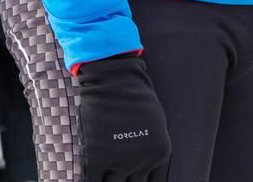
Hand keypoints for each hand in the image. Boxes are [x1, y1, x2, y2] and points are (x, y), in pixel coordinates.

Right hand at [76, 53, 172, 181]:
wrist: (115, 81)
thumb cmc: (136, 98)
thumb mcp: (157, 125)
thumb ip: (152, 152)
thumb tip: (145, 173)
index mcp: (161, 154)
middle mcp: (143, 161)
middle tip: (120, 178)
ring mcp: (119, 161)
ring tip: (107, 177)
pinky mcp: (96, 157)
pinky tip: (91, 177)